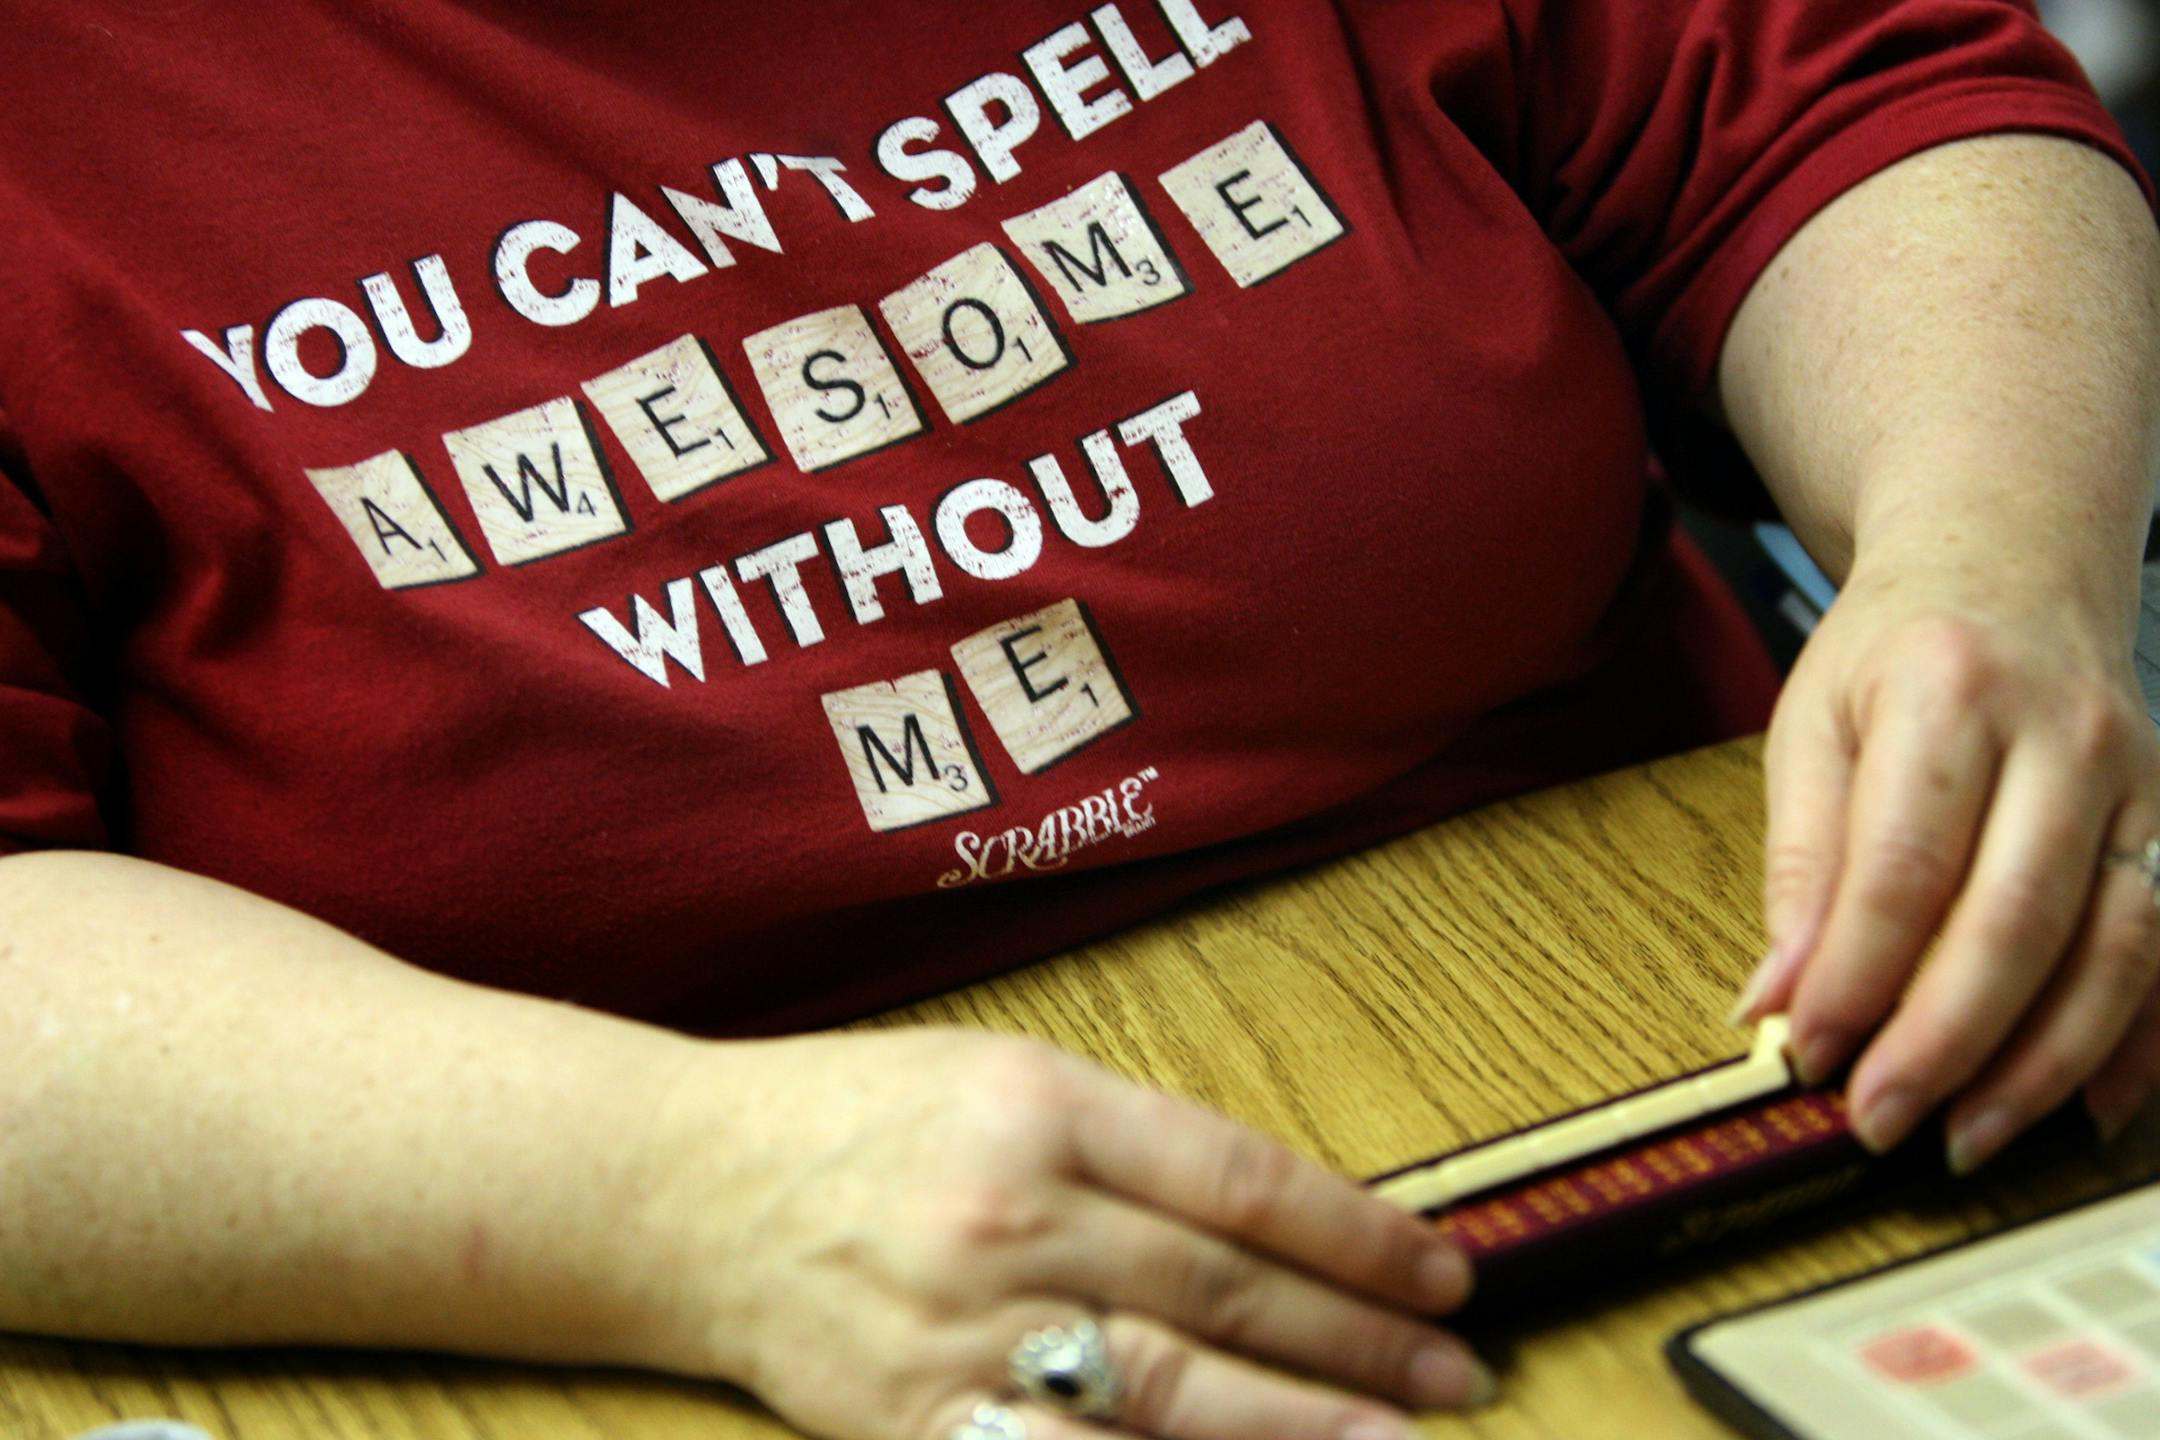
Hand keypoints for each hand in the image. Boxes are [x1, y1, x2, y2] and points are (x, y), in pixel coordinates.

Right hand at [634, 1028, 1486, 1439]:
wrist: (686, 1188)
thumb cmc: (854, 1118)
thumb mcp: (1002, 1075)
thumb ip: (1136, 1146)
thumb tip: (1285, 1223)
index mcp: (1042, 1107)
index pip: (1242, 1179)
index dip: (1359, 1235)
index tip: (1440, 1270)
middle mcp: (1012, 1215)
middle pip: (1225, 1293)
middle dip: (1361, 1343)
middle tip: (1457, 1375)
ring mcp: (962, 1329)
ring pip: (1168, 1391)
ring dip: (1301, 1426)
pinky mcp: (915, 1420)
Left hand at [1734, 557, 2159, 1170]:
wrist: (2014, 563)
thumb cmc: (1897, 654)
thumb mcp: (1813, 726)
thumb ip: (1800, 864)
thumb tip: (1774, 999)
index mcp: (1948, 694)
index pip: (1903, 864)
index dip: (1857, 974)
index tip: (1808, 1052)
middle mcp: (2064, 736)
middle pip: (2016, 916)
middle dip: (1944, 1040)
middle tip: (1879, 1119)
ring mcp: (2141, 780)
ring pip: (2115, 946)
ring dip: (2043, 1064)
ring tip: (1966, 1135)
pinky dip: (2139, 1041)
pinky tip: (2088, 1110)